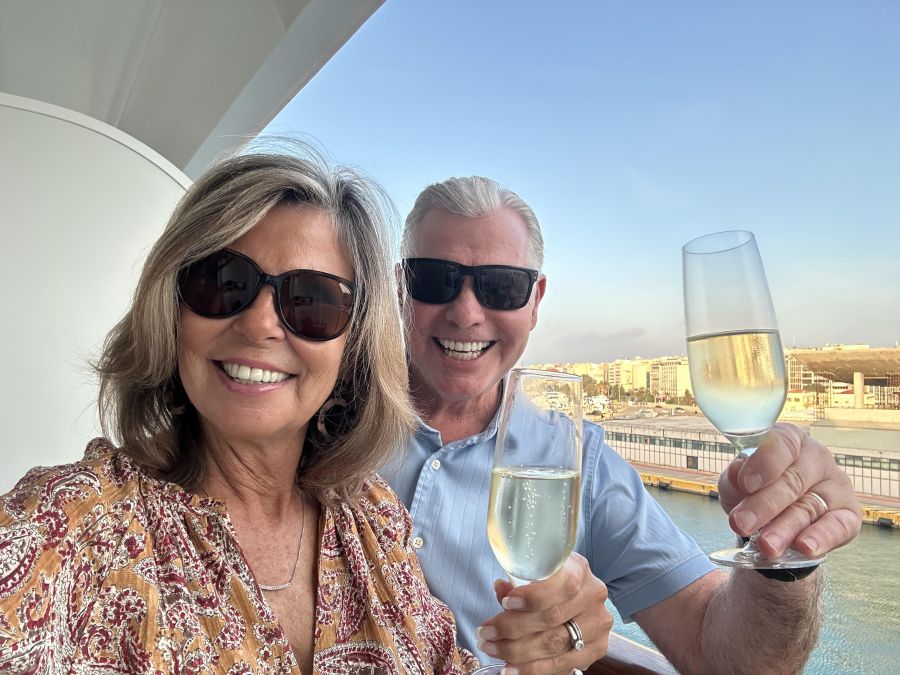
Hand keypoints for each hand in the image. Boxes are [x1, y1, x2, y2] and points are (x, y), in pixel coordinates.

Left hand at [474, 553, 610, 674]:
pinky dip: (533, 669)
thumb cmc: (550, 583)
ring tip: (492, 649)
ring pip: (555, 644)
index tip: (506, 603)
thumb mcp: (536, 575)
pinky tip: (512, 668)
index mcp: (579, 569)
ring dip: (517, 651)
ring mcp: (598, 623)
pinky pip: (562, 664)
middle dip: (513, 628)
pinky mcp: (597, 648)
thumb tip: (501, 588)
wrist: (576, 600)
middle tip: (486, 632)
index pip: (562, 584)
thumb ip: (518, 583)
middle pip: (552, 618)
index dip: (533, 596)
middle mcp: (593, 595)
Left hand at [718, 423, 861, 558]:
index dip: (764, 463)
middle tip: (742, 524)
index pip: (781, 444)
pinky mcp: (849, 515)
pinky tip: (805, 547)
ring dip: (785, 529)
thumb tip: (737, 474)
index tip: (746, 484)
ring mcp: (836, 486)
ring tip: (766, 546)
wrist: (773, 516)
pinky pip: (839, 526)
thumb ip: (734, 478)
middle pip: (792, 481)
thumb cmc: (755, 490)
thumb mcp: (736, 482)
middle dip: (764, 505)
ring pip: (808, 508)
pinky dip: (821, 538)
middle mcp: (816, 458)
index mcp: (789, 440)